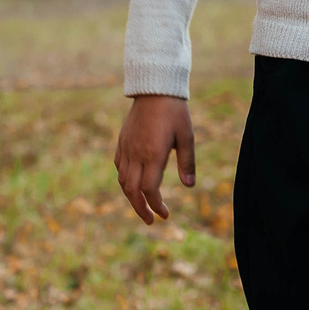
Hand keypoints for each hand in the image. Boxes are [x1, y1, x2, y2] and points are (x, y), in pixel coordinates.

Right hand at [113, 95, 196, 224]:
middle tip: (150, 221)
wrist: (154, 88)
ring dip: (131, 197)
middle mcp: (136, 154)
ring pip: (123, 180)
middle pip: (132, 190)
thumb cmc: (175, 112)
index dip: (156, 205)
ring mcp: (126, 148)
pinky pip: (118, 166)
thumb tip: (189, 186)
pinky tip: (132, 183)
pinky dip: (124, 180)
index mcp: (153, 154)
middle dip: (140, 209)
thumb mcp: (187, 136)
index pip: (150, 189)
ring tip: (142, 206)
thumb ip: (187, 162)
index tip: (165, 215)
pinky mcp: (122, 141)